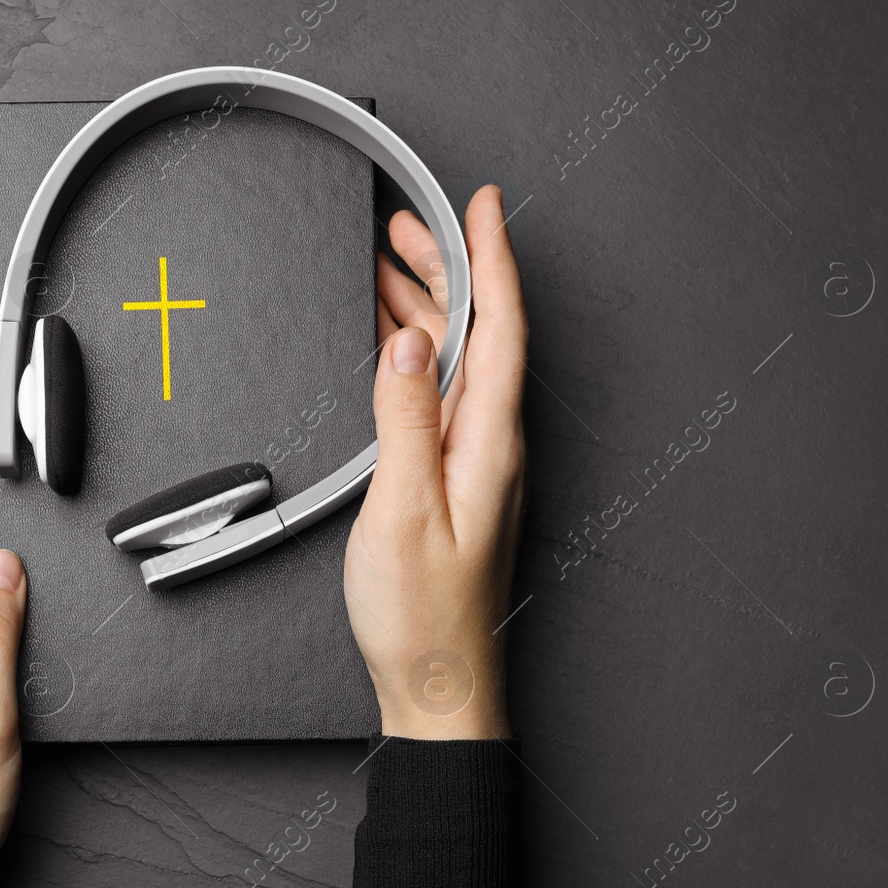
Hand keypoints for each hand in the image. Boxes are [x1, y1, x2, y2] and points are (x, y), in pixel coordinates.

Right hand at [344, 186, 527, 738]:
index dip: (492, 259)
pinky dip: (414, 356)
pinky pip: (440, 395)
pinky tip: (391, 344)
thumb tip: (411, 344)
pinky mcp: (454, 479)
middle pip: (479, 334)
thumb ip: (406, 421)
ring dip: (426, 308)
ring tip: (385, 266)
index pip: (501, 328)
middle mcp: (492, 443)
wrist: (437, 682)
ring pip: (457, 361)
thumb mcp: (403, 510)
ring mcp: (475, 461)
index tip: (481, 205)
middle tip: (403, 224)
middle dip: (446, 269)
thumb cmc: (423, 614)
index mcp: (490, 441)